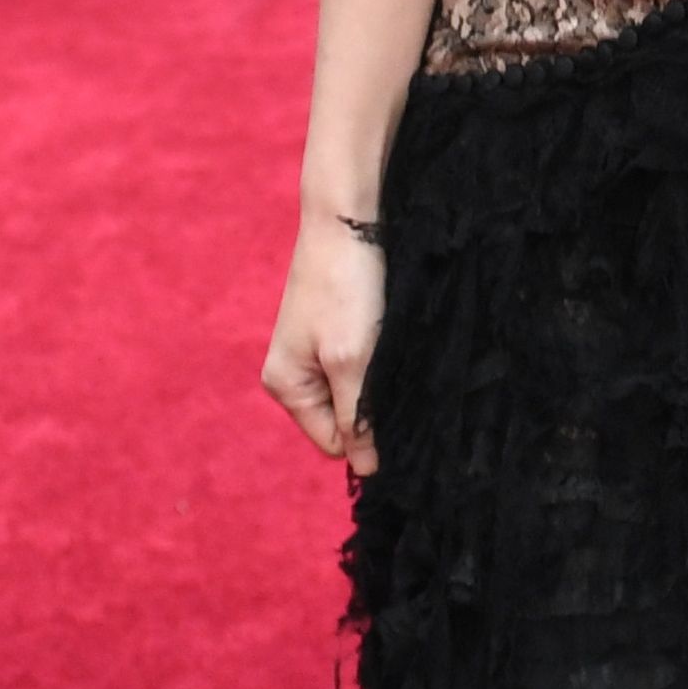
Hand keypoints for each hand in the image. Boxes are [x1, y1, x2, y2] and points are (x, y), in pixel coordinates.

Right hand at [263, 207, 387, 473]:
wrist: (347, 219)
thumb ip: (357, 416)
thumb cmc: (345, 289)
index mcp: (286, 387)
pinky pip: (360, 365)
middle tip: (401, 379)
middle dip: (373, 407)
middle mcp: (294, 373)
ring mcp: (313, 350)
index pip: (332, 443)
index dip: (367, 437)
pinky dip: (380, 359)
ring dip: (379, 382)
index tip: (399, 415)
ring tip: (396, 354)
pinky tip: (393, 340)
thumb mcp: (351, 359)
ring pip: (356, 391)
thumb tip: (367, 470)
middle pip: (343, 419)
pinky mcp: (335, 329)